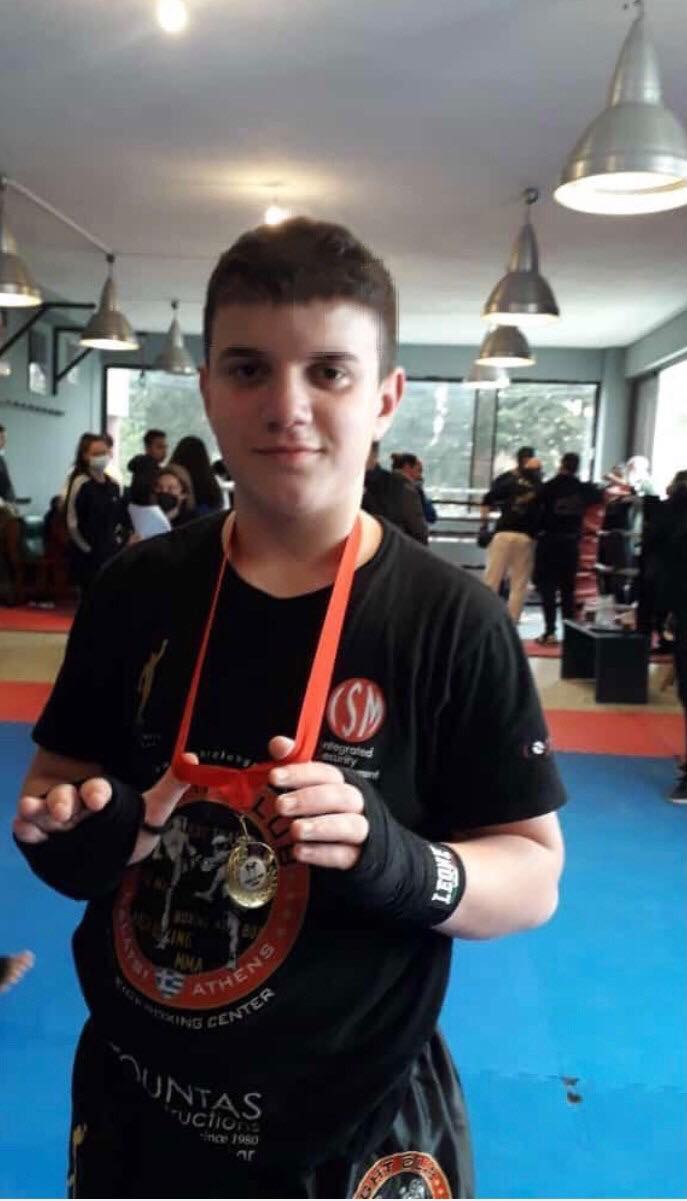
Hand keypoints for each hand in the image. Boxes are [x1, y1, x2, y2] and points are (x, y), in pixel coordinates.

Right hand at [13, 754, 197, 848]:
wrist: (108, 859)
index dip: (97, 792)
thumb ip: (171, 788)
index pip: (98, 790)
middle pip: (66, 797)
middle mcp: (75, 804)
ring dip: (37, 809)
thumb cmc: (128, 830)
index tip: (100, 797)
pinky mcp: (40, 836)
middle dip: (64, 800)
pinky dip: (24, 828)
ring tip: (30, 810)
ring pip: (42, 810)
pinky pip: (28, 830)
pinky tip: (22, 827)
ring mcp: (55, 821)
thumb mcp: (151, 812)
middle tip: (65, 809)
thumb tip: (193, 758)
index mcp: (101, 796)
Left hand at [268, 736, 368, 869]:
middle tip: (281, 805)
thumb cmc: (322, 812)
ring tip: (295, 830)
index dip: (301, 773)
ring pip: (349, 825)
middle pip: (340, 796)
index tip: (274, 777)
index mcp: (340, 784)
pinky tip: (299, 851)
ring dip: (321, 826)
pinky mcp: (357, 857)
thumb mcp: (305, 788)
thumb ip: (293, 764)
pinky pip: (344, 855)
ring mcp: (360, 831)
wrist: (349, 847)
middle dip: (309, 799)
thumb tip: (279, 743)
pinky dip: (322, 853)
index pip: (325, 772)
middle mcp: (354, 804)